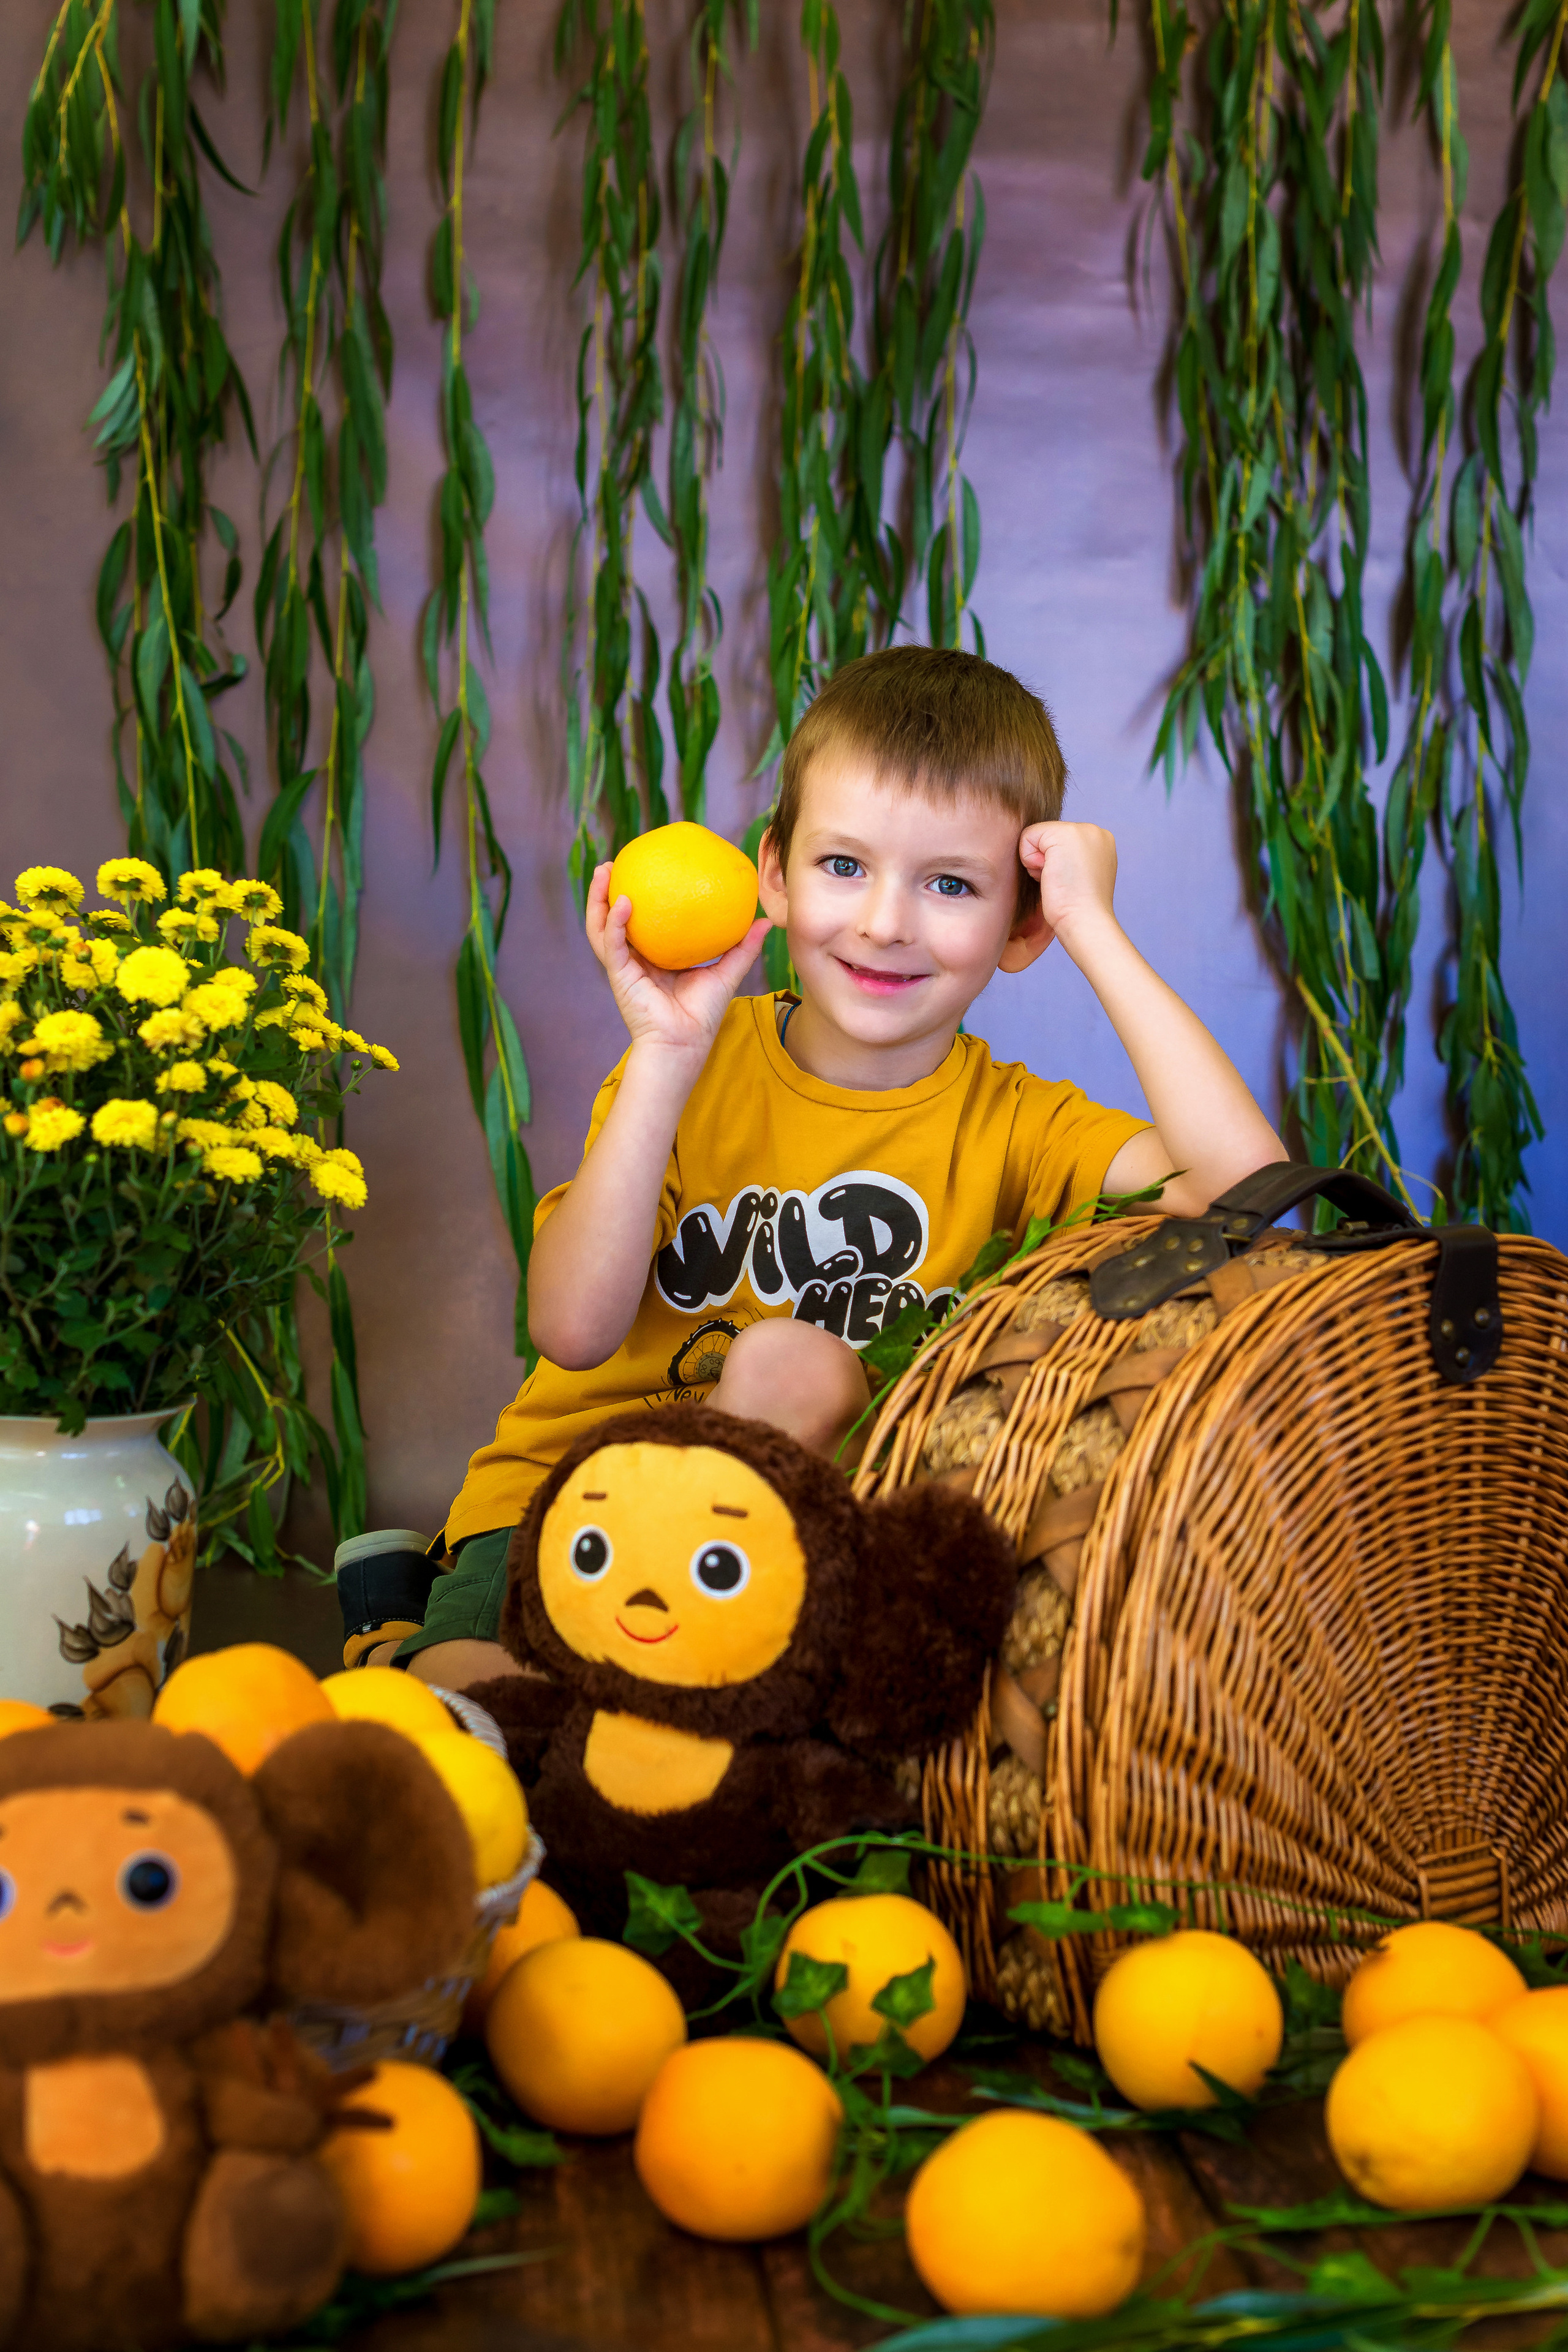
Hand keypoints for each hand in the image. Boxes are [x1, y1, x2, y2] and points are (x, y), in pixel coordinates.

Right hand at [585, 862, 770, 1061]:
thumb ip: (742, 947)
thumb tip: (763, 922)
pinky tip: (622, 902)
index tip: (643, 871)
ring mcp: (624, 968)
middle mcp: (634, 960)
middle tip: (611, 863)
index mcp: (653, 958)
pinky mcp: (619, 977)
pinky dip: (614, 923)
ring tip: (604, 871)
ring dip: (598, 898)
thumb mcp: (725, 973)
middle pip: (612, 919)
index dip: (637, 898)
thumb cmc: (702, 1014)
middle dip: (606, 890)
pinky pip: (613, 944)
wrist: (685, 1044)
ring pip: (601, 927)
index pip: (640, 923)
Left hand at [1018, 821, 1119, 955]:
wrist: (1086, 922)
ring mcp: (1083, 829)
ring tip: (1059, 880)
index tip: (1069, 882)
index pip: (1059, 841)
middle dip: (1047, 860)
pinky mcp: (1065, 833)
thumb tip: (1045, 857)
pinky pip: (1028, 836)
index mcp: (1101, 842)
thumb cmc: (1078, 910)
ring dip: (1040, 861)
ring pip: (1038, 836)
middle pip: (1047, 837)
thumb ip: (1068, 859)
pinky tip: (1049, 875)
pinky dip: (1030, 858)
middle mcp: (1095, 831)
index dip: (1055, 863)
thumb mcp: (1078, 875)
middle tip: (1064, 882)